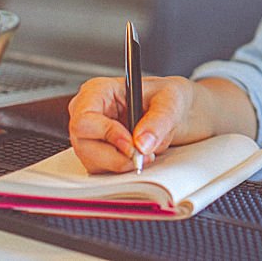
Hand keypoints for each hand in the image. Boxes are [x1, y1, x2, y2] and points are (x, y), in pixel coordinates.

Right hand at [68, 75, 207, 173]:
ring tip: (146, 153)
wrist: (177, 111)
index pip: (84, 120)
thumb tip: (141, 143)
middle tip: (143, 155)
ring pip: (93, 162)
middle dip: (116, 156)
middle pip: (84, 146)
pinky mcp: (98, 153)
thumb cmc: (169, 96)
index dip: (107, 135)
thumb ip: (158, 120)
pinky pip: (103, 170)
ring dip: (122, 164)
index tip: (132, 144)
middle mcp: (88, 113)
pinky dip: (122, 168)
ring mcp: (90, 136)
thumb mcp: (171, 100)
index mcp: (98, 91)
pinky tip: (139, 157)